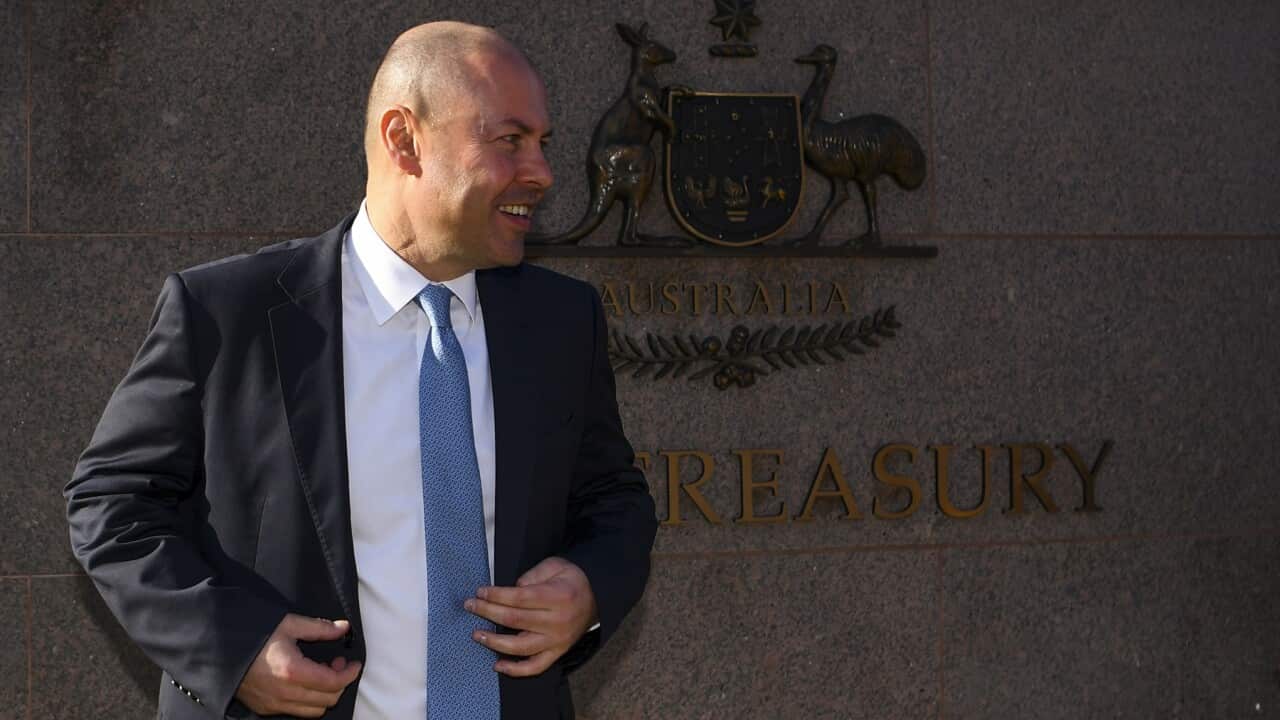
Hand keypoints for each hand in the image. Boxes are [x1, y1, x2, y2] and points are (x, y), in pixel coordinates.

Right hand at [235, 614, 361, 717]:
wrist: (218, 648)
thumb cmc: (252, 634)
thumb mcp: (288, 624)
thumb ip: (319, 628)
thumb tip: (343, 628)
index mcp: (292, 671)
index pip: (333, 683)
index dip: (349, 674)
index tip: (354, 663)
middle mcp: (284, 694)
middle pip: (327, 700)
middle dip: (339, 683)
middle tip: (336, 663)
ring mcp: (273, 704)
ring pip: (313, 711)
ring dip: (324, 694)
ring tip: (320, 671)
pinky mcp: (264, 709)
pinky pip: (295, 712)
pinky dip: (307, 700)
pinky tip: (304, 680)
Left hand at [465, 556, 596, 676]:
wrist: (597, 597)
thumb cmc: (571, 579)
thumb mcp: (555, 566)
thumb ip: (531, 576)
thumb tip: (509, 590)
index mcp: (557, 596)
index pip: (519, 598)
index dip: (496, 595)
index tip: (480, 592)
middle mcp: (557, 621)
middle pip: (515, 620)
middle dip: (488, 612)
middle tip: (470, 606)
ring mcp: (557, 640)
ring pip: (521, 647)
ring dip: (494, 642)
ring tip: (477, 635)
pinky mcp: (557, 653)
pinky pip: (535, 667)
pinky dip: (515, 670)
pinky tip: (497, 665)